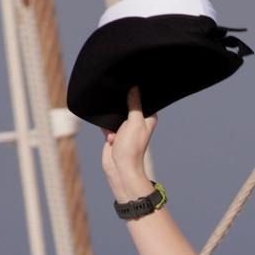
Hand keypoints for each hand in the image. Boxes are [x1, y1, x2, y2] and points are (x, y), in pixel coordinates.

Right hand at [100, 87, 157, 201]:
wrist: (119, 167)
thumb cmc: (131, 147)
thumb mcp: (135, 122)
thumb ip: (134, 104)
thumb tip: (134, 88)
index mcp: (148, 117)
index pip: (143, 99)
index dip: (137, 92)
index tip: (129, 86)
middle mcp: (138, 121)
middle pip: (127, 104)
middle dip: (120, 106)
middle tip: (117, 110)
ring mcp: (125, 127)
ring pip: (114, 113)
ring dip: (111, 120)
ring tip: (114, 131)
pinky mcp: (114, 132)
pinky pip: (107, 123)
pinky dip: (106, 128)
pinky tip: (110, 138)